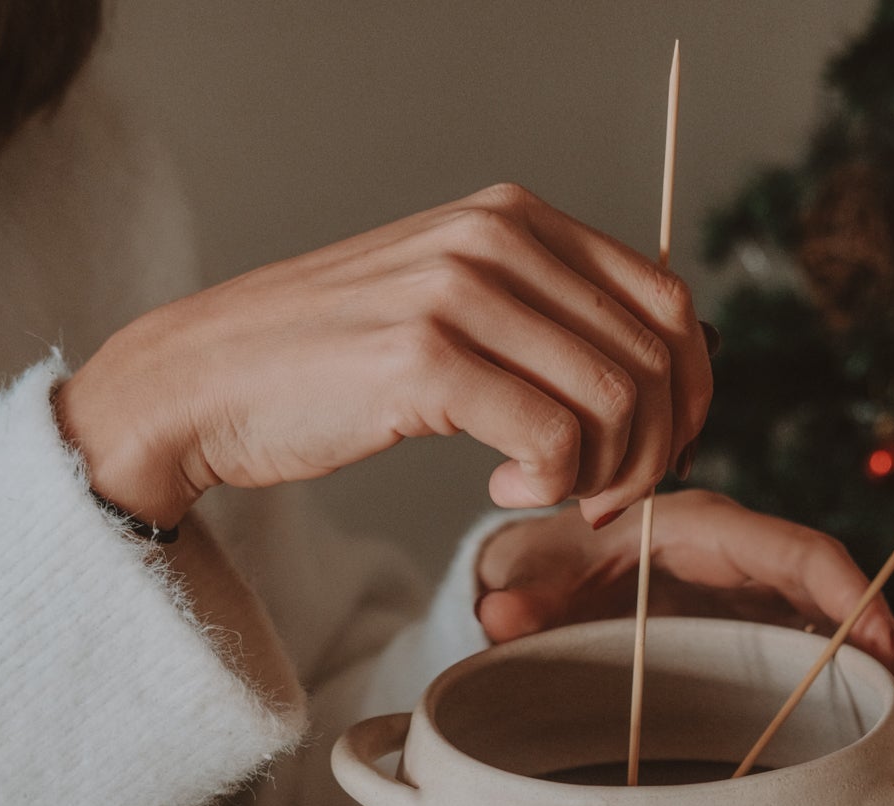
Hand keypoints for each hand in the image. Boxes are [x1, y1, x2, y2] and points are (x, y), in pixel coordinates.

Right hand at [55, 184, 711, 531]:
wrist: (209, 380)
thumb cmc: (332, 366)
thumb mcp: (453, 309)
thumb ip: (543, 321)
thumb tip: (659, 378)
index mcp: (515, 218)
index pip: (670, 306)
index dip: (684, 399)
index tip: (646, 457)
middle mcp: (495, 239)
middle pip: (655, 360)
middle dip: (650, 451)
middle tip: (600, 499)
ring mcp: (458, 294)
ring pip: (615, 403)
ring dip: (599, 476)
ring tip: (542, 492)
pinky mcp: (425, 361)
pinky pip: (552, 442)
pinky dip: (547, 486)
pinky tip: (502, 489)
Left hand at [475, 490, 893, 704]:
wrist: (535, 570)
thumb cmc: (544, 564)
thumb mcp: (530, 576)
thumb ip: (518, 598)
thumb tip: (499, 613)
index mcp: (699, 529)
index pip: (796, 551)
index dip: (849, 596)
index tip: (884, 645)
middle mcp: (738, 556)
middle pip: (831, 591)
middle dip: (881, 643)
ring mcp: (748, 593)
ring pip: (828, 621)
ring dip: (870, 668)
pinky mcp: (747, 625)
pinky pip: (805, 645)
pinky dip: (837, 681)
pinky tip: (862, 725)